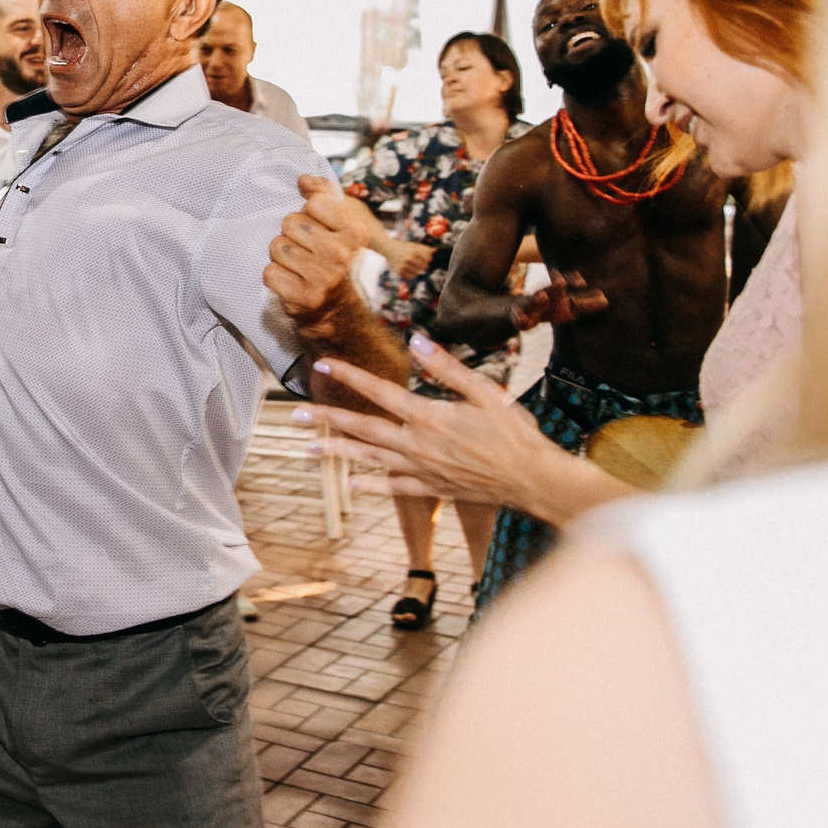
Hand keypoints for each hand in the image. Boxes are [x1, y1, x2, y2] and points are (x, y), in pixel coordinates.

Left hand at [266, 174, 361, 322]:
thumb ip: (325, 198)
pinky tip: (291, 283)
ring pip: (277, 246)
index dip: (310, 216)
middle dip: (293, 237)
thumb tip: (303, 180)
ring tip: (299, 268)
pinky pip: (270, 272)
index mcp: (356, 234)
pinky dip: (276, 278)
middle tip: (308, 254)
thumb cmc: (340, 266)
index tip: (319, 232)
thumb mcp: (343, 230)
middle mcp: (342, 254)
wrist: (344, 317)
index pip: (313, 203)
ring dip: (282, 257)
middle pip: (290, 223)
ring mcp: (323, 277)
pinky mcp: (303, 297)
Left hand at [295, 334, 616, 521]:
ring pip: (370, 460)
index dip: (348, 377)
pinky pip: (394, 488)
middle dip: (327, 420)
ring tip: (307, 448)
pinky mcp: (432, 488)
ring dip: (337, 453)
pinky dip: (371, 486)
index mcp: (428, 417)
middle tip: (294, 415)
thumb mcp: (484, 393)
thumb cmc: (515, 434)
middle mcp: (417, 445)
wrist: (533, 480)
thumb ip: (447, 367)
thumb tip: (418, 339)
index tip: (322, 365)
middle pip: (362, 429)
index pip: (379, 391)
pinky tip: (351, 484)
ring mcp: (422, 470)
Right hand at [379, 236, 433, 279]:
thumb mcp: (414, 245)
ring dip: (418, 270)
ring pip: (418, 273)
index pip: (428, 259)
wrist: (389, 248)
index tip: (426, 258)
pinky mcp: (399, 271)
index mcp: (414, 251)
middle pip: (424, 267)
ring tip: (413, 266)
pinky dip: (411, 274)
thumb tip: (436, 250)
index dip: (428, 259)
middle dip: (424, 265)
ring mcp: (404, 266)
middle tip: (419, 262)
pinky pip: (410, 276)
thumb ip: (425, 248)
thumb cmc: (404, 247)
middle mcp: (409, 259)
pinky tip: (409, 269)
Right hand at [512, 269, 607, 330]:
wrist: (520, 313)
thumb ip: (585, 305)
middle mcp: (542, 295)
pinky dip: (519, 318)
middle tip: (561, 283)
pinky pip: (517, 317)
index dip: (572, 281)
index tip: (582, 284)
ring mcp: (529, 305)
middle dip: (555, 287)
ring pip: (532, 301)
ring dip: (536, 299)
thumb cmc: (549, 308)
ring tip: (542, 297)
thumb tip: (606, 301)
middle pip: (549, 290)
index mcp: (557, 292)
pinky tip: (522, 321)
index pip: (565, 284)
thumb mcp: (568, 306)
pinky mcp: (517, 315)